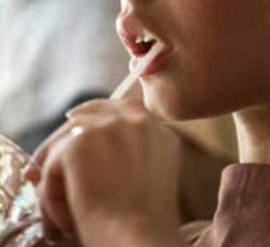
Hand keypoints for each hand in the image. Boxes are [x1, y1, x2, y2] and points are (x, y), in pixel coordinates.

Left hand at [28, 99, 182, 245]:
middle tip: (40, 175)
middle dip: (64, 145)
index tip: (73, 146)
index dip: (91, 126)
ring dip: (56, 179)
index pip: (115, 110)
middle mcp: (135, 117)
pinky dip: (50, 197)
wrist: (140, 237)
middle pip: (85, 117)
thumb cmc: (144, 221)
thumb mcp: (150, 172)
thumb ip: (133, 147)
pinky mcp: (80, 140)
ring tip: (61, 216)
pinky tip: (64, 222)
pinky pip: (51, 164)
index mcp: (155, 126)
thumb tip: (83, 138)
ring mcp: (108, 124)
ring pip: (64, 143)